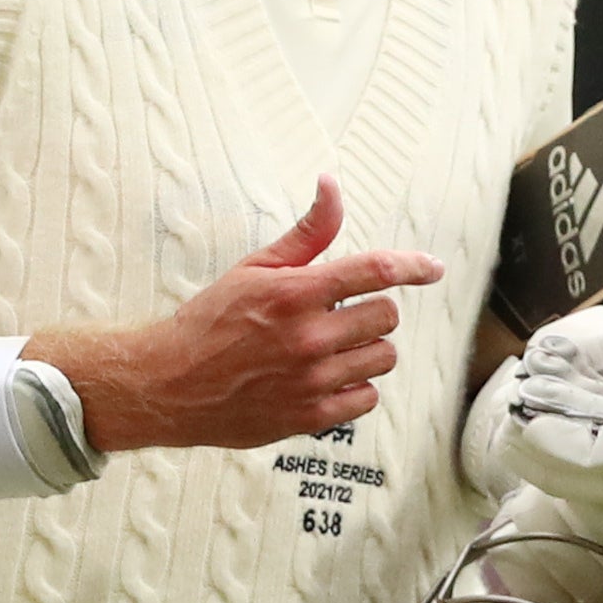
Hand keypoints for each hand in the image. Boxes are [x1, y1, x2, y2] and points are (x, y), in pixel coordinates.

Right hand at [46, 178, 444, 451]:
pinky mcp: (310, 417)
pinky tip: (331, 378)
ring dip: (367, 348)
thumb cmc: (211, 321)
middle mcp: (308, 337)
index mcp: (295, 293)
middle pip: (386, 316)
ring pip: (382, 357)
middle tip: (344, 314)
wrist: (170, 384)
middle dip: (373, 310)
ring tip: (335, 347)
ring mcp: (311, 380)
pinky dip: (357, 387)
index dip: (412, 266)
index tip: (431, 268)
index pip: (375, 271)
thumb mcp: (255, 268)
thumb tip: (331, 186)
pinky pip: (367, 398)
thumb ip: (306, 234)